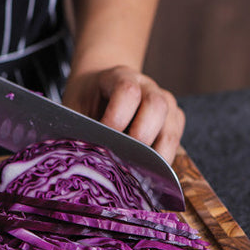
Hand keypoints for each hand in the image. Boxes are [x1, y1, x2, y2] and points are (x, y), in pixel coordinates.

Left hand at [62, 66, 184, 163]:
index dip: (116, 118)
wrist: (99, 88)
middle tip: (124, 158)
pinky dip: (163, 158)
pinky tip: (147, 170)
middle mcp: (147, 86)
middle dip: (141, 137)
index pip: (128, 92)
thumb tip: (82, 159)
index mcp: (119, 77)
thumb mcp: (73, 109)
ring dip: (156, 153)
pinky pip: (176, 140)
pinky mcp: (173, 120)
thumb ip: (77, 128)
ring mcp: (164, 102)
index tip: (102, 138)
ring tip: (137, 172)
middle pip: (157, 106)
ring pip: (172, 126)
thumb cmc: (85, 102)